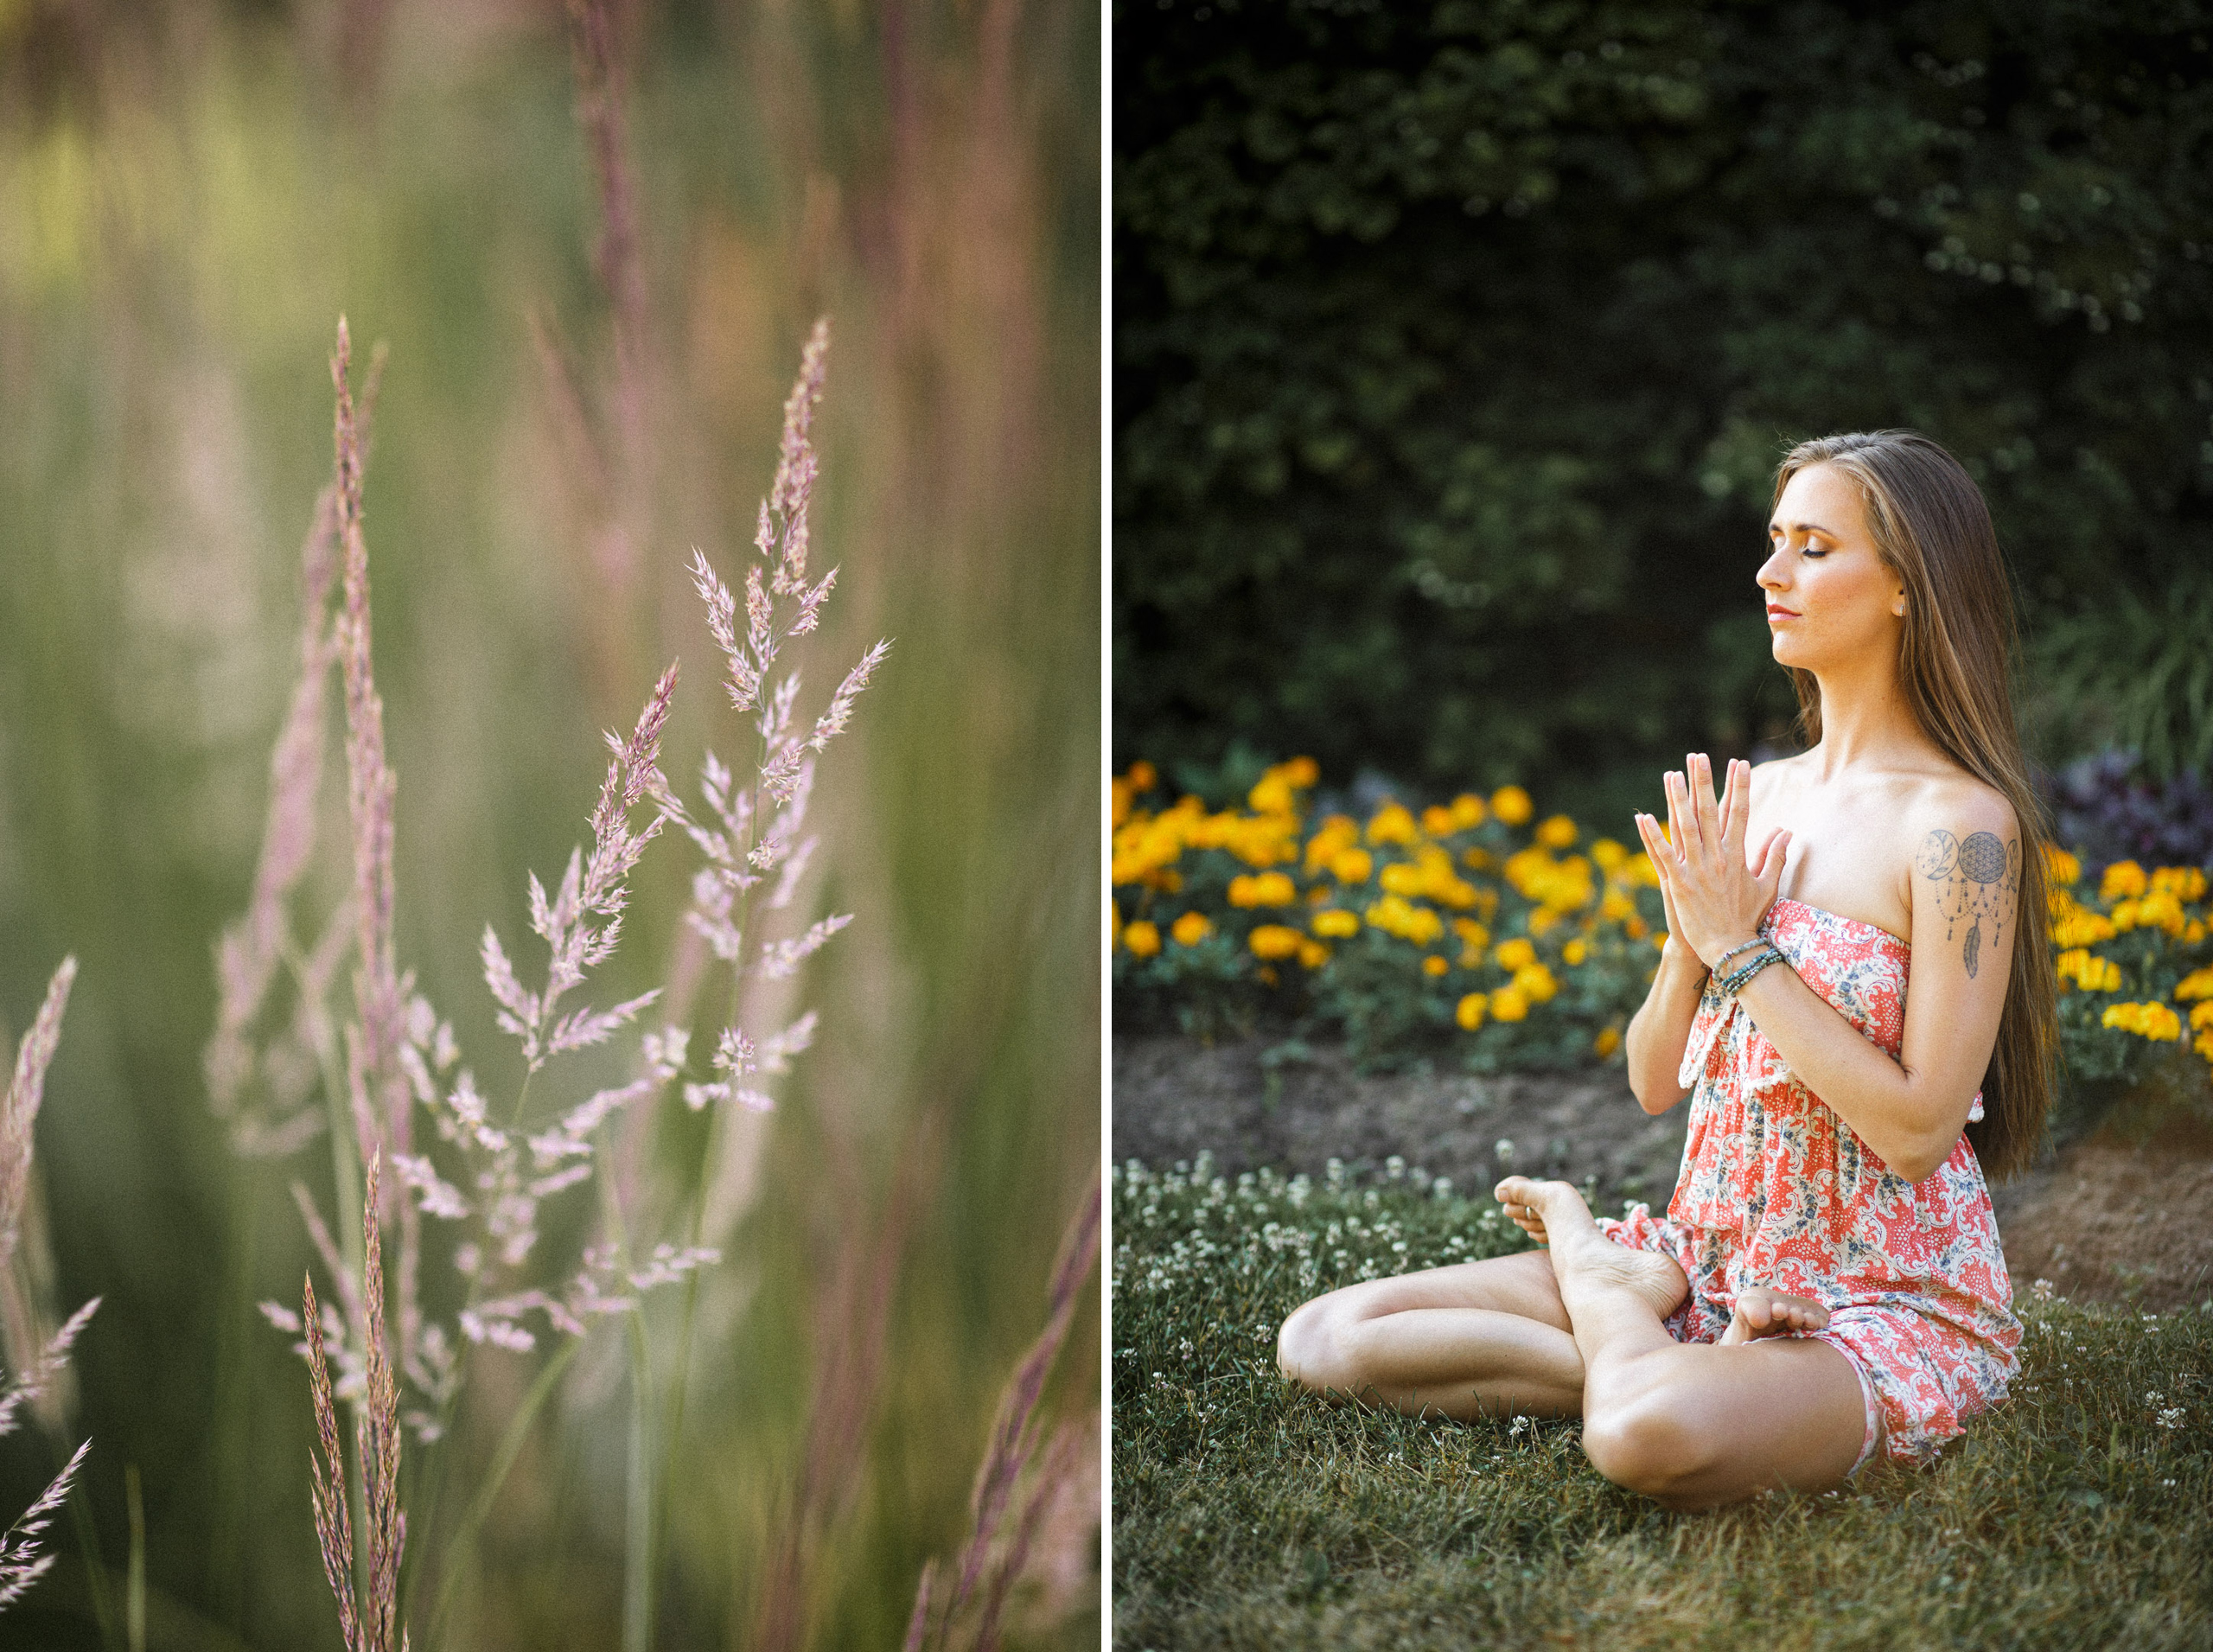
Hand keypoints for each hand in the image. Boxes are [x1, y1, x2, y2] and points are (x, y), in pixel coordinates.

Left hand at [1631, 753, 1790, 969]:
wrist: (1729, 949)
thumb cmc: (1747, 919)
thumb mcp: (1767, 886)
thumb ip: (1775, 857)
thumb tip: (1787, 832)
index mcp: (1737, 856)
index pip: (1739, 813)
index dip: (1739, 787)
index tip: (1739, 763)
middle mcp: (1717, 858)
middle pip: (1709, 812)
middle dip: (1704, 782)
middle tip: (1699, 756)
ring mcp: (1696, 870)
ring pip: (1684, 827)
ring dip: (1677, 800)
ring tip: (1671, 774)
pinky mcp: (1678, 884)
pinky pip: (1662, 854)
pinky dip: (1652, 835)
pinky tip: (1642, 816)